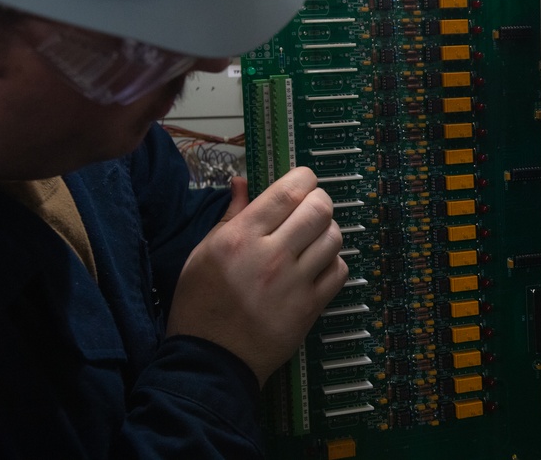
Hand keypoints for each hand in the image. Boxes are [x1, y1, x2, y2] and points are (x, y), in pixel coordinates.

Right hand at [166, 167, 347, 386]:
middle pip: (320, 208)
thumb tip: (243, 182)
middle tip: (308, 210)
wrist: (210, 361)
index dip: (304, 178)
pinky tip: (316, 266)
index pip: (289, 190)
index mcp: (241, 237)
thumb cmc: (201, 305)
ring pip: (334, 237)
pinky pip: (339, 270)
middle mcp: (271, 256)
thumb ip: (230, 215)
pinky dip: (333, 262)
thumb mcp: (203, 253)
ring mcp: (294, 283)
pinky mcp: (309, 307)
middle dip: (319, 201)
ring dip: (327, 231)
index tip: (301, 182)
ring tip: (312, 239)